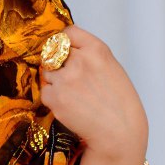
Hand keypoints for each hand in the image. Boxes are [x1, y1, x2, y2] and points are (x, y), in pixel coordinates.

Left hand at [38, 24, 148, 164]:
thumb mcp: (111, 67)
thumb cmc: (119, 102)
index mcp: (97, 49)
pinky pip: (45, 91)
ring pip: (47, 73)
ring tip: (76, 96)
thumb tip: (63, 46)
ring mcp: (65, 78)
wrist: (119, 132)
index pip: (68, 33)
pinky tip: (70, 106)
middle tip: (73, 81)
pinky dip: (53, 98)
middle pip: (53, 53)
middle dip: (58, 64)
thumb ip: (89, 54)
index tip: (65, 51)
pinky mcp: (55, 97)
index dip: (64, 43)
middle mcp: (80, 61)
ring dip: (55, 82)